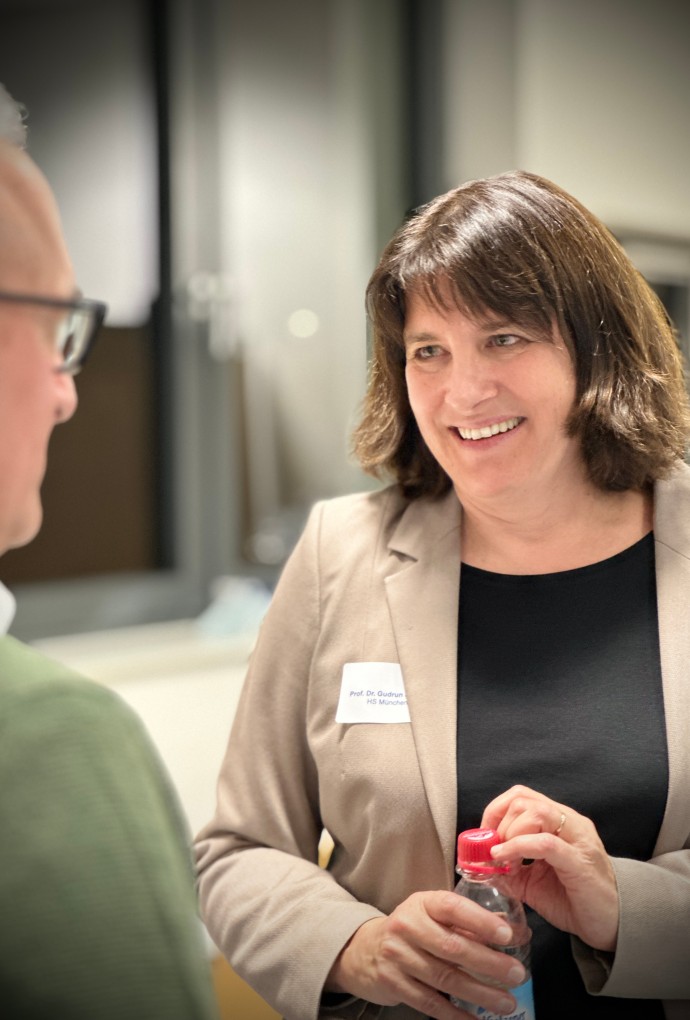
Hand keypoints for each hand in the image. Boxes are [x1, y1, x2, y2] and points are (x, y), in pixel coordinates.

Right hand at [326, 890, 527, 1019]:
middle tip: (517, 974)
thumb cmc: (412, 929)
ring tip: (507, 1002)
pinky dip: (457, 1015)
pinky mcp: (393, 984)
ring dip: (480, 993)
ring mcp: (397, 956)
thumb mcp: (434, 914)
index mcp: (422, 903)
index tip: (508, 935)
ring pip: (445, 978)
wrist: (364, 950)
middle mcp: (407, 926)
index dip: (482, 921)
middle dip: (489, 963)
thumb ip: (471, 922)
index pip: (453, 907)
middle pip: (452, 947)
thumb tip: (518, 931)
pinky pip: (431, 1003)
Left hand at [481, 785, 618, 951]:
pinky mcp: (580, 863)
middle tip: (491, 849)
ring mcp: (578, 840)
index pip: (521, 795)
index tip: (483, 836)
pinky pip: (546, 843)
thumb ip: (510, 869)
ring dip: (509, 832)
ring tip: (501, 857)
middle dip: (498, 821)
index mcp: (560, 822)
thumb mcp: (533, 882)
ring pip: (537, 812)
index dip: (495, 810)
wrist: (611, 926)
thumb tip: (481, 864)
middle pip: (524, 799)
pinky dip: (518, 847)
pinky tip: (505, 860)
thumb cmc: (574, 899)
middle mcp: (570, 823)